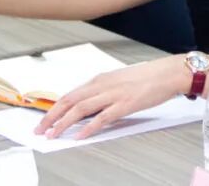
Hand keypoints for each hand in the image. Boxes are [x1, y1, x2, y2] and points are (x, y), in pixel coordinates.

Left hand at [35, 54, 189, 138]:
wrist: (168, 73)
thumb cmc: (147, 77)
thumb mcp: (118, 81)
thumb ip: (102, 92)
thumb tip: (88, 107)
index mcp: (100, 79)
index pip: (70, 94)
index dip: (53, 108)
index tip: (43, 119)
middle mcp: (102, 85)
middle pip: (69, 101)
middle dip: (51, 117)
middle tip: (39, 130)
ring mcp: (113, 94)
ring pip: (80, 109)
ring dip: (63, 123)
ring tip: (53, 135)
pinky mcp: (125, 104)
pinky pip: (102, 118)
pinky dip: (88, 128)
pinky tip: (80, 136)